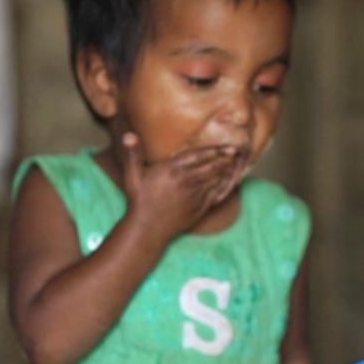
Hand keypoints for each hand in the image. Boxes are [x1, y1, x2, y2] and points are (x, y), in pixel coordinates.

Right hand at [119, 133, 242, 238]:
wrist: (147, 228)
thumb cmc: (139, 201)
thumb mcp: (133, 176)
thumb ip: (133, 155)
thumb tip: (129, 134)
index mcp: (172, 170)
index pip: (197, 156)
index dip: (213, 150)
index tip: (224, 146)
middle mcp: (186, 181)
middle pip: (210, 167)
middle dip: (224, 159)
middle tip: (235, 152)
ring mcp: (194, 196)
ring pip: (215, 180)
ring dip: (226, 171)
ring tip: (234, 163)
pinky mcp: (199, 208)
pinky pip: (215, 195)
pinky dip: (223, 187)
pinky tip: (227, 182)